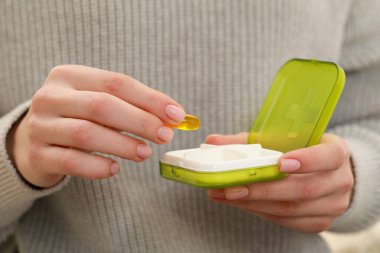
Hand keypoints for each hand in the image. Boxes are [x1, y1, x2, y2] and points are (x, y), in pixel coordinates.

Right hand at [7, 65, 184, 187]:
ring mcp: (40, 126)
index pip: (116, 82)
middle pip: (101, 105)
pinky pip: (72, 162)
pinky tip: (115, 168)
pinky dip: (98, 167)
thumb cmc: (78, 118)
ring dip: (122, 145)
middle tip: (165, 136)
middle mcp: (51, 97)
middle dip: (139, 121)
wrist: (33, 140)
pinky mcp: (37, 155)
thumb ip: (132, 106)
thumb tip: (172, 118)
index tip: (176, 115)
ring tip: (145, 153)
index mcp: (69, 76)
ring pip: (86, 134)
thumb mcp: (99, 103)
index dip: (150, 99)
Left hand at [206, 133, 353, 232]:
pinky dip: (262, 212)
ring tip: (227, 196)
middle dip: (263, 190)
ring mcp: (333, 206)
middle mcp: (340, 182)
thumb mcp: (282, 140)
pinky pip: (288, 222)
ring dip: (256, 204)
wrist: (325, 174)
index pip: (329, 157)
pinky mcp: (319, 223)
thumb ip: (247, 141)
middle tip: (231, 187)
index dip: (307, 160)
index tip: (280, 163)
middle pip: (303, 189)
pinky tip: (243, 204)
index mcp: (336, 153)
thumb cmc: (299, 151)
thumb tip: (212, 142)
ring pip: (292, 210)